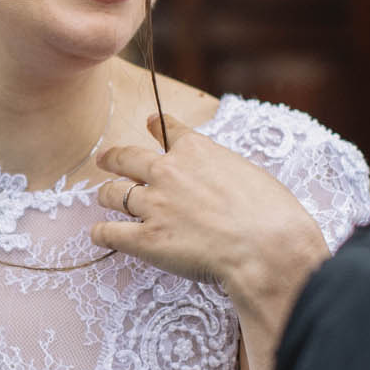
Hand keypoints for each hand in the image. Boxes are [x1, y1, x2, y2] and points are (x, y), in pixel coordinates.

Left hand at [92, 113, 332, 334]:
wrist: (267, 247)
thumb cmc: (271, 213)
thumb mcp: (249, 173)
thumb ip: (224, 171)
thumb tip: (220, 181)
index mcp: (196, 150)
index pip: (167, 129)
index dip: (155, 125)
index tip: (149, 122)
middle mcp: (168, 172)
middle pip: (127, 158)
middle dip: (112, 158)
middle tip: (104, 159)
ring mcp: (154, 205)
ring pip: (114, 194)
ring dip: (106, 195)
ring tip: (102, 198)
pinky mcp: (147, 239)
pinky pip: (110, 233)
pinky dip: (101, 233)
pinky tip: (98, 234)